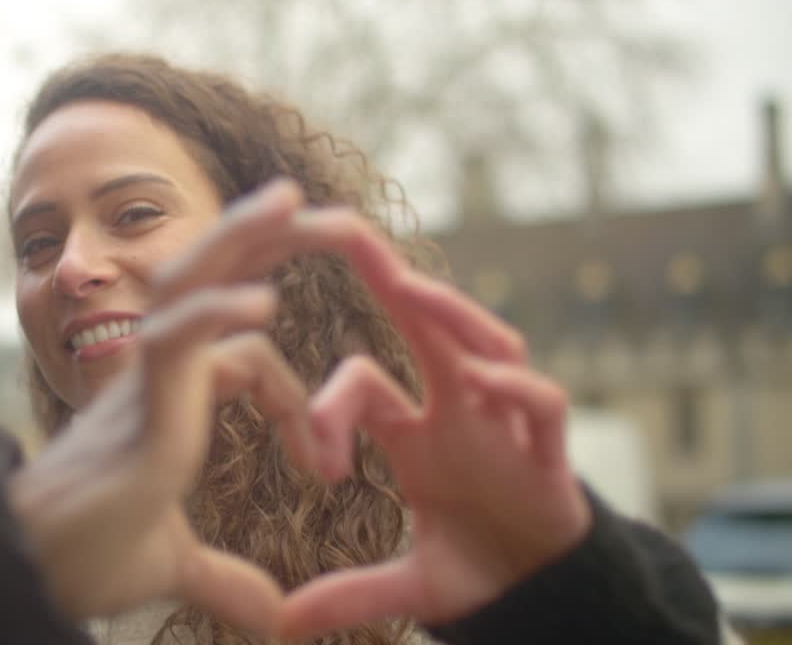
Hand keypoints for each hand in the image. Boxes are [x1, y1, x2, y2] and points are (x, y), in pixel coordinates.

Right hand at [8, 180, 379, 634]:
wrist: (29, 571)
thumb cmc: (85, 556)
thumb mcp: (174, 563)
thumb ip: (225, 578)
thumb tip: (274, 618)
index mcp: (166, 398)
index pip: (241, 355)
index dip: (294, 398)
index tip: (325, 469)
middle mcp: (154, 374)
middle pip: (208, 282)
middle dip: (257, 239)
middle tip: (310, 206)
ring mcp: (143, 380)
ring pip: (188, 283)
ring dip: (240, 237)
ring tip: (291, 201)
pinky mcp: (135, 402)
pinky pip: (176, 336)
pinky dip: (218, 313)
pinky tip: (266, 303)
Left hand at [280, 223, 591, 639]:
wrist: (548, 593)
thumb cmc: (478, 566)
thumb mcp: (408, 584)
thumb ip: (350, 595)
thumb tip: (280, 626)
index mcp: (416, 429)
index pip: (363, 383)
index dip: (330, 411)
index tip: (321, 471)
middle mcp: (459, 410)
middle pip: (424, 325)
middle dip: (386, 275)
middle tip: (338, 225)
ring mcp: (506, 426)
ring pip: (487, 346)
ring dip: (450, 315)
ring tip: (405, 286)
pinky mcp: (550, 457)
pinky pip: (543, 406)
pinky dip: (516, 388)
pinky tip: (484, 377)